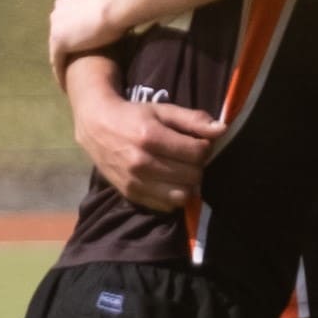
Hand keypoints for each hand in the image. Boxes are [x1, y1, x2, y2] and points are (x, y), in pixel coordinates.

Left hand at [46, 0, 130, 74]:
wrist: (117, 3)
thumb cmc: (122, 0)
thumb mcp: (112, 0)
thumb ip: (108, 6)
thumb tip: (123, 10)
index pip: (70, 16)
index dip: (77, 28)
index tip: (86, 39)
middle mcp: (59, 8)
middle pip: (61, 30)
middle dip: (69, 43)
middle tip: (79, 59)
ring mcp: (56, 26)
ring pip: (57, 47)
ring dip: (65, 60)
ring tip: (73, 75)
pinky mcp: (58, 42)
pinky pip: (57, 62)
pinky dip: (61, 73)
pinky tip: (67, 86)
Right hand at [75, 86, 219, 210]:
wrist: (96, 127)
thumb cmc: (134, 116)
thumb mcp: (163, 110)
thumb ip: (193, 119)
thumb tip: (222, 129)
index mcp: (151, 138)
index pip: (198, 153)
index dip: (204, 147)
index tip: (197, 143)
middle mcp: (141, 163)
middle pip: (193, 175)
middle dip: (197, 165)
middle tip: (188, 157)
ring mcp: (134, 182)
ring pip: (182, 195)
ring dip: (188, 183)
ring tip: (180, 170)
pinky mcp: (130, 195)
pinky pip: (165, 206)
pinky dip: (173, 196)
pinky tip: (169, 182)